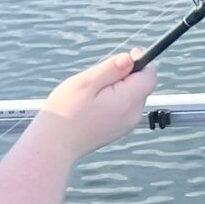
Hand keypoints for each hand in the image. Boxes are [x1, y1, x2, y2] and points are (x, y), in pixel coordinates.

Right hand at [38, 50, 157, 161]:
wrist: (54, 144)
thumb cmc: (66, 112)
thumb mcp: (86, 82)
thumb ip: (111, 69)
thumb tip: (130, 58)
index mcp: (127, 101)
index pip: (150, 76)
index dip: (140, 62)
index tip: (124, 58)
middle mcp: (133, 114)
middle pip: (141, 85)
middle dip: (125, 76)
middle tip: (99, 79)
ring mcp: (127, 124)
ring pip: (132, 95)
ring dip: (118, 88)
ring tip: (93, 94)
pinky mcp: (119, 129)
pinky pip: (124, 107)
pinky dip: (113, 100)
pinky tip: (93, 105)